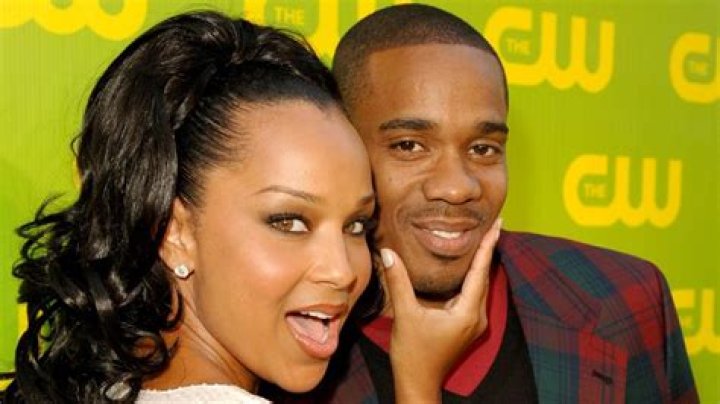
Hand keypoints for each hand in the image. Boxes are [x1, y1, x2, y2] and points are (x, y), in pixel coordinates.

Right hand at [382, 218, 501, 403]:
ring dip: (482, 263)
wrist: (418, 382)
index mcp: (466, 312)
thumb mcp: (405, 315)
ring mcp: (473, 322)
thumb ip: (398, 281)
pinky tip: (469, 266)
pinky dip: (472, 277)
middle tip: (494, 224)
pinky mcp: (466, 325)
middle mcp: (476, 316)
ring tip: (485, 239)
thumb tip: (389, 252)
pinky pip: (473, 294)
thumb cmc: (413, 353)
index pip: (480, 272)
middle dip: (489, 250)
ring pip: (480, 285)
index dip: (488, 247)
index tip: (497, 225)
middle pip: (485, 276)